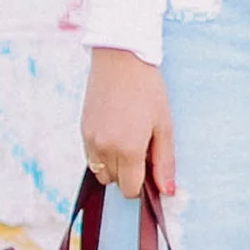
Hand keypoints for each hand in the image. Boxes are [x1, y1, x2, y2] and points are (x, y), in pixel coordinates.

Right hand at [80, 47, 174, 198]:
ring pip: (100, 172)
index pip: (130, 190)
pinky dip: (103, 153)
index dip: (142, 184)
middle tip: (141, 148)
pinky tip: (115, 132)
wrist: (120, 59)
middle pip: (115, 182)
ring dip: (114, 166)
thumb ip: (164, 162)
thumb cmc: (147, 89)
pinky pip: (91, 157)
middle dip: (129, 173)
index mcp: (128, 150)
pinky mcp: (82, 130)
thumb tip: (167, 191)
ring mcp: (90, 140)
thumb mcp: (163, 125)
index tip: (150, 167)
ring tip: (127, 140)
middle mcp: (105, 149)